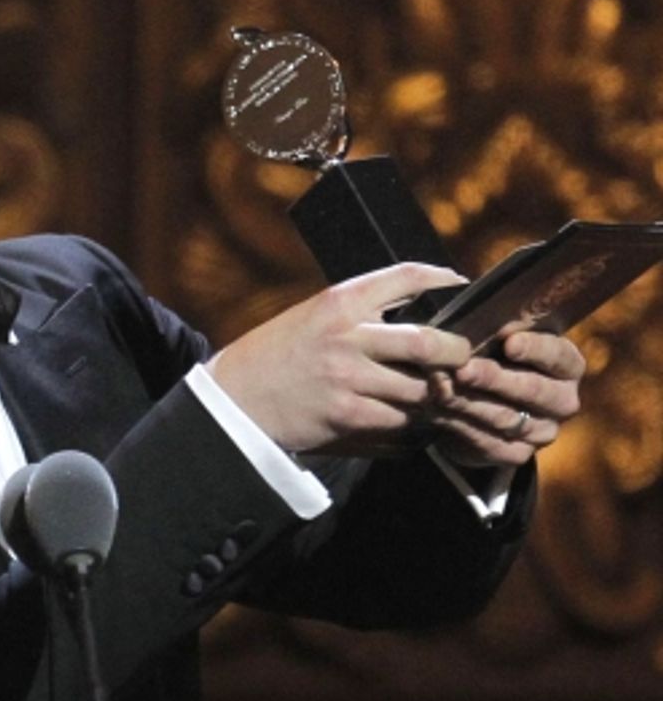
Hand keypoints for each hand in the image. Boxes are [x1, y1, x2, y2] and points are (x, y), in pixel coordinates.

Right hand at [210, 262, 473, 454]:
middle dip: (458, 352)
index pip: (407, 277)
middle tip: (464, 356)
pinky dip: (414, 422)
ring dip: (437, 394)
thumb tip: (424, 306)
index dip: (444, 278)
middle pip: (429, 343)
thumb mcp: (316, 314)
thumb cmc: (279, 353)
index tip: (461, 285)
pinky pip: (401, 423)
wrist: (236, 397)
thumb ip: (363, 309)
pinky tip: (411, 416)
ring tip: (440, 392)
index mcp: (340, 302)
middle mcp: (347, 338)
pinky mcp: (347, 418)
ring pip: (422, 390)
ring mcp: (348, 381)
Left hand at [425, 326, 584, 468]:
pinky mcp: (516, 453)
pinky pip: (487, 442)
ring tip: (439, 385)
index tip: (508, 341)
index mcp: (566, 364)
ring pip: (505, 417)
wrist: (479, 400)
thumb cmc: (490, 352)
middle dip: (495, 378)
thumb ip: (495, 323)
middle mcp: (562, 400)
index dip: (535, 349)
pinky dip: (458, 423)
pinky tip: (436, 408)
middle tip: (464, 369)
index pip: (559, 356)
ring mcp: (542, 431)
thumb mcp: (496, 334)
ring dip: (469, 401)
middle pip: (533, 390)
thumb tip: (473, 306)